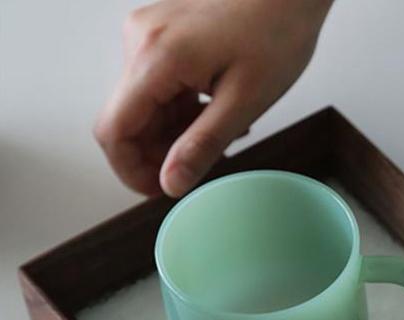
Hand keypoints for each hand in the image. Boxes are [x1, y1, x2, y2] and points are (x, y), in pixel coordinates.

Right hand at [95, 0, 331, 196]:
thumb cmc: (277, 33)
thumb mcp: (244, 101)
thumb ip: (202, 145)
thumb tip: (170, 184)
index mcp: (155, 58)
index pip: (114, 130)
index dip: (131, 171)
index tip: (162, 190)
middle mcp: (140, 42)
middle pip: (127, 119)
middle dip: (160, 153)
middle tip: (204, 166)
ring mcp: (148, 34)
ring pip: (144, 105)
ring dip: (174, 133)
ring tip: (221, 136)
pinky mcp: (162, 34)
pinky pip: (158, 86)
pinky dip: (181, 111)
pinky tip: (215, 115)